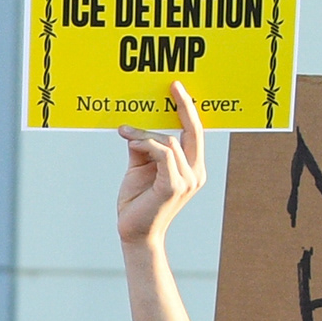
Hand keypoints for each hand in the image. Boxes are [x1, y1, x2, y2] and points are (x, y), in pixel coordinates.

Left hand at [112, 81, 205, 249]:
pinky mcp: (174, 186)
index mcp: (191, 167)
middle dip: (184, 106)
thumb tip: (134, 131)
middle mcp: (196, 172)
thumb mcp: (139, 170)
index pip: (194, 133)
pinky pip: (164, 154)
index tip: (177, 88)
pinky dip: (147, 145)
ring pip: (170, 142)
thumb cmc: (137, 203)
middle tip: (172, 86)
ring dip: (145, 134)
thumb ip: (143, 149)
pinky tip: (131, 143)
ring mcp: (188, 180)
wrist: (134, 233)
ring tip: (125, 133)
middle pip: (194, 131)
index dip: (188, 109)